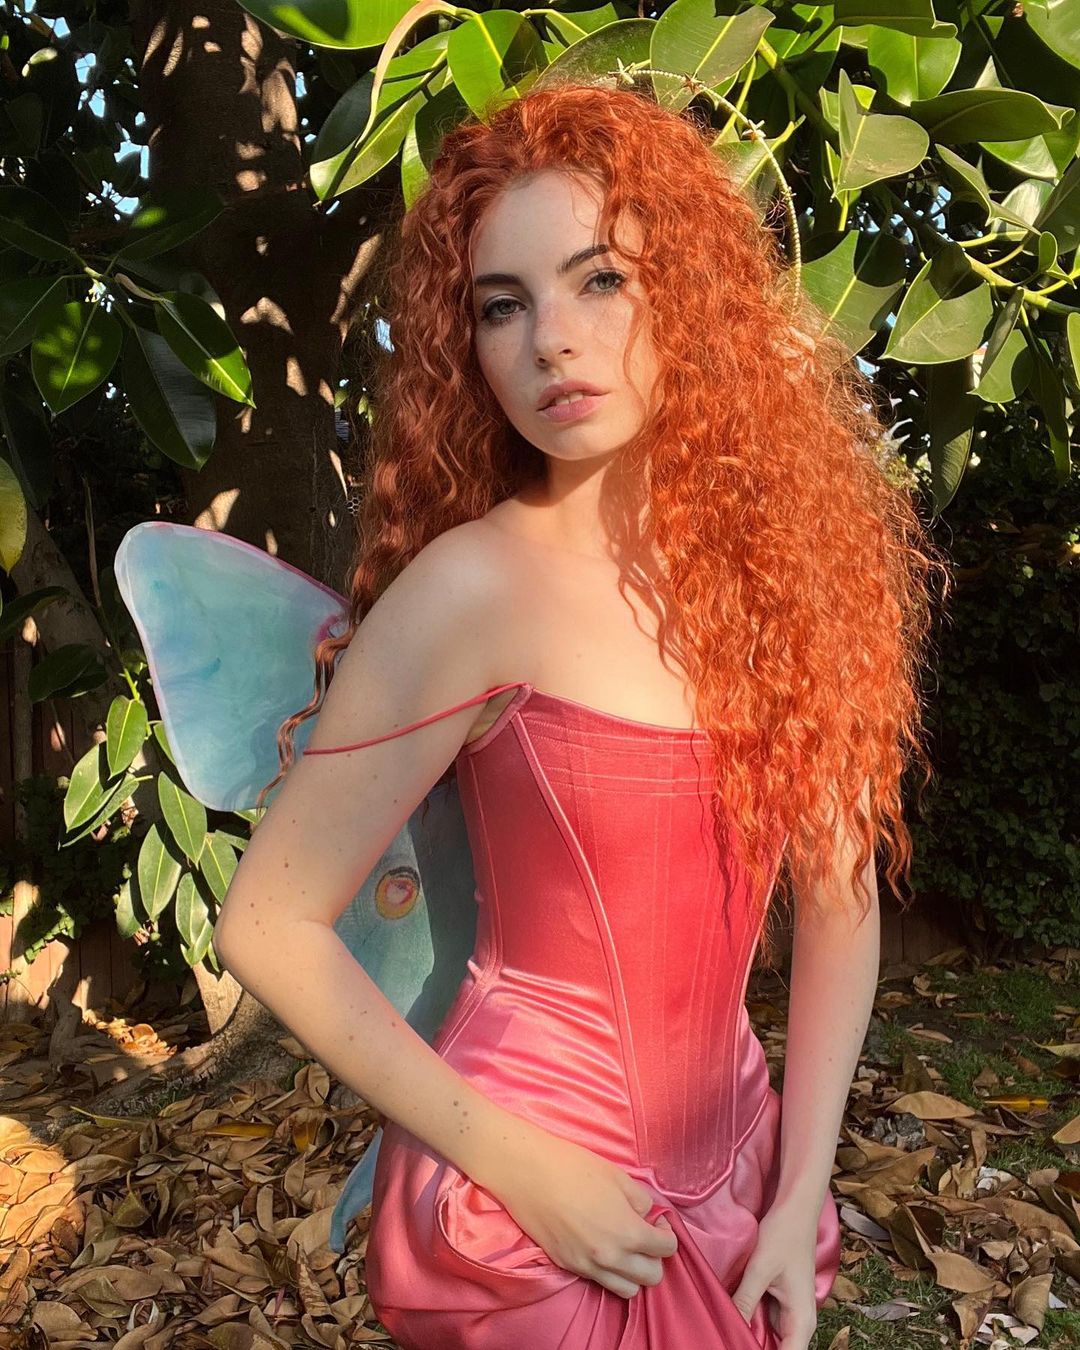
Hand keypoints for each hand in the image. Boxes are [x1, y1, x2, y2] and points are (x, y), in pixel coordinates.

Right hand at [485, 1123, 678, 1299]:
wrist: (529, 1172)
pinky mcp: (567, 1266)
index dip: (666, 1234)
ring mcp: (587, 1266)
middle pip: (651, 1277)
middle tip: (643, 1235)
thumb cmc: (574, 1167)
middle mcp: (610, 1258)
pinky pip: (599, 1280)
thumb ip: (640, 1200)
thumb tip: (645, 1215)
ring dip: (632, 1271)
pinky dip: (608, 1270)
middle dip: (654, 1257)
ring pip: (627, 1289)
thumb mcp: (618, 1176)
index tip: (656, 1222)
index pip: (665, 1250)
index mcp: (628, 1233)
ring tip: (624, 1247)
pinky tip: (600, 1245)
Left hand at [730, 1200, 821, 1349]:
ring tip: (723, 1332)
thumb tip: (728, 1328)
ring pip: (769, 1339)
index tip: (734, 1345)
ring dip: (749, 1336)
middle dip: (749, 1345)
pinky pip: (766, 1323)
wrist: (796, 1209)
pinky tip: (731, 1319)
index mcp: (802, 1321)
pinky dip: (750, 1323)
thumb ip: (745, 1301)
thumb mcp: (760, 1268)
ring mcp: (791, 1313)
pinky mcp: (782, 1303)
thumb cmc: (784, 1235)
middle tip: (722, 1338)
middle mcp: (800, 1323)